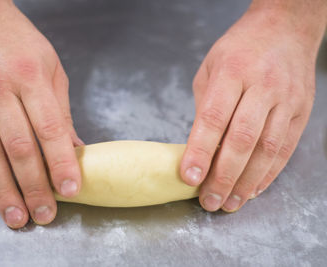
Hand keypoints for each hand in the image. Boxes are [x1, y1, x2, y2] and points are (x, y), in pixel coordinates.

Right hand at [0, 1, 82, 227]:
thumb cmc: (20, 42)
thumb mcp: (51, 68)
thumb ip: (61, 112)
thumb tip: (75, 149)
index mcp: (30, 77)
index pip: (49, 129)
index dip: (61, 163)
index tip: (70, 189)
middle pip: (18, 148)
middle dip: (34, 187)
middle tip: (45, 215)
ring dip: (4, 192)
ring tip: (17, 218)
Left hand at [180, 7, 324, 211]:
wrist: (286, 28)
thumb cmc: (239, 50)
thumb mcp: (211, 69)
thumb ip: (205, 107)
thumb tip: (200, 149)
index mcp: (232, 72)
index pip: (213, 118)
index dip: (200, 151)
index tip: (189, 177)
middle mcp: (263, 86)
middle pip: (242, 139)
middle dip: (224, 176)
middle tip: (209, 201)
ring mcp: (287, 99)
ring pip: (267, 149)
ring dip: (247, 182)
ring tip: (230, 203)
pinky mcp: (302, 111)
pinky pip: (286, 148)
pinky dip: (269, 173)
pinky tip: (254, 189)